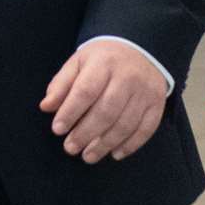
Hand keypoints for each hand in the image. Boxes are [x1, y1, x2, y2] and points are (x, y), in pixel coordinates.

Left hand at [39, 39, 167, 163]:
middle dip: (86, 133)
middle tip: (70, 148)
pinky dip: (131, 144)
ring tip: (88, 156)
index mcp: (103, 63)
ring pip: (125, 123)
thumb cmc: (102, 59)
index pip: (85, 91)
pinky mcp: (158, 104)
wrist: (140, 48)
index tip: (57, 129)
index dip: (70, 112)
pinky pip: (146, 129)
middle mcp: (127, 78)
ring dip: (105, 144)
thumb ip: (61, 84)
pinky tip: (115, 154)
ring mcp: (145, 92)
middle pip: (106, 111)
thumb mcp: (78, 62)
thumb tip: (46, 107)